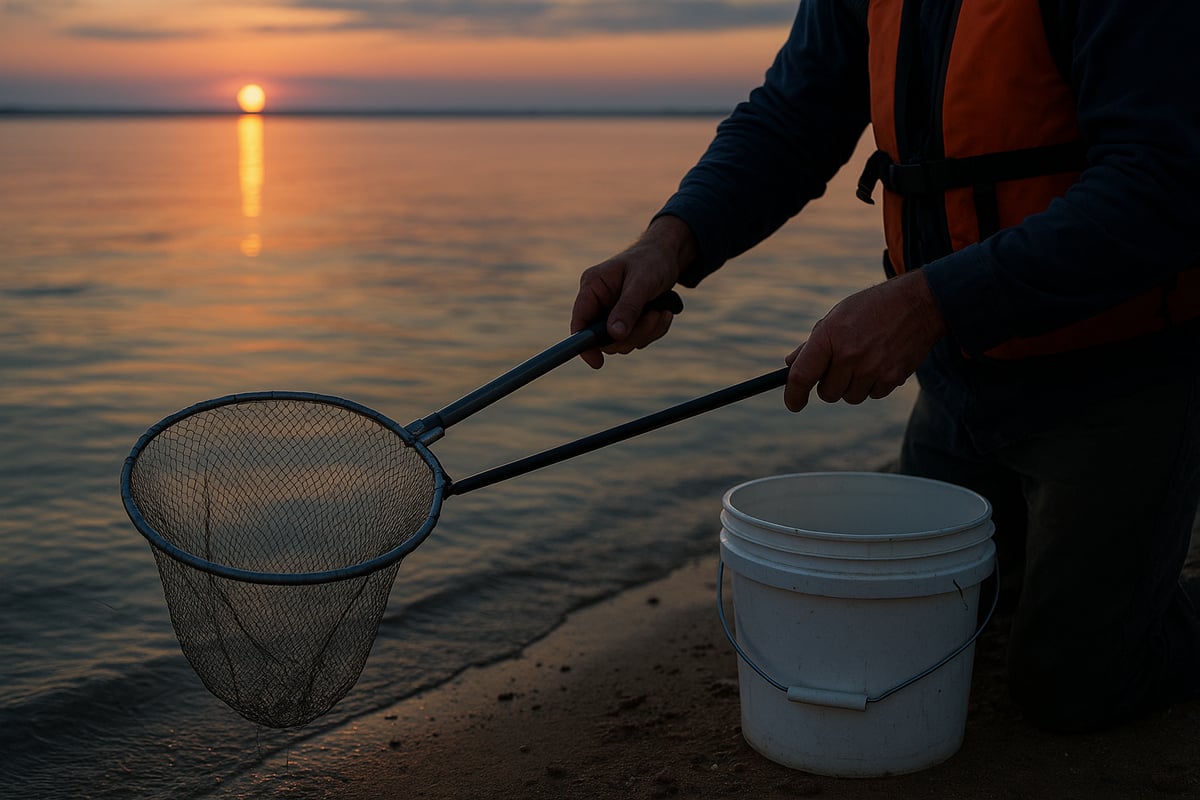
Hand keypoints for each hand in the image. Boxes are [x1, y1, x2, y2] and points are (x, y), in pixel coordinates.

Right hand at [571, 215, 694, 367]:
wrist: (669, 255)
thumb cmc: (653, 260)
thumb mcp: (642, 282)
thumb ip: (628, 308)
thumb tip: (614, 335)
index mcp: (592, 286)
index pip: (579, 321)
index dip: (584, 344)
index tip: (597, 362)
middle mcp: (598, 301)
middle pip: (604, 338)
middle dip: (633, 334)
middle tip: (654, 318)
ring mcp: (611, 312)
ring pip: (622, 341)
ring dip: (646, 332)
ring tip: (662, 312)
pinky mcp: (626, 319)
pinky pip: (636, 338)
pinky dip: (653, 331)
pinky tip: (664, 313)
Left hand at [783, 270, 945, 410]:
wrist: (919, 303)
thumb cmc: (871, 308)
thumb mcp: (837, 316)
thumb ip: (813, 343)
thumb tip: (790, 364)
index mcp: (829, 336)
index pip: (802, 376)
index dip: (794, 395)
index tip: (793, 404)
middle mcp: (849, 355)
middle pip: (827, 393)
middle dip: (829, 385)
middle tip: (839, 367)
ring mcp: (872, 368)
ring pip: (850, 397)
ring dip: (852, 385)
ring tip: (864, 360)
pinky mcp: (892, 378)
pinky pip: (873, 394)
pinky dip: (873, 384)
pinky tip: (881, 361)